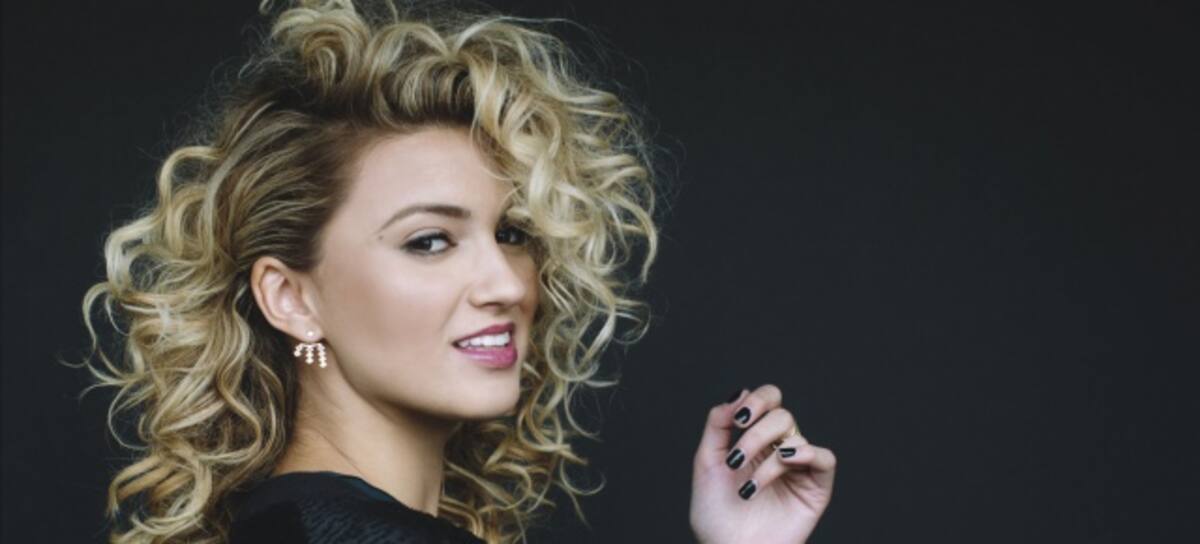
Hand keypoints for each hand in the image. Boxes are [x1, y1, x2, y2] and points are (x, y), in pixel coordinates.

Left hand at [689, 384, 835, 543]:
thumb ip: (718, 423)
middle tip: (736, 460)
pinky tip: (785, 462)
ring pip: (796, 435)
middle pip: (781, 415)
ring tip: (750, 487)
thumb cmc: (716, 515)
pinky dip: (807, 453)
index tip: (739, 419)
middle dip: (756, 433)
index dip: (757, 400)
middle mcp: (778, 450)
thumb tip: (739, 392)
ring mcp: (798, 468)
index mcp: (754, 441)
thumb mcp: (707, 462)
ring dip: (768, 458)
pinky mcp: (816, 488)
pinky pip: (824, 457)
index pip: (768, 401)